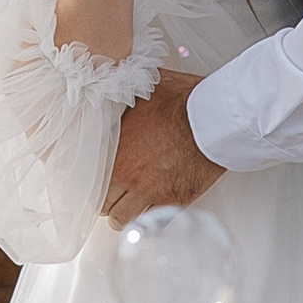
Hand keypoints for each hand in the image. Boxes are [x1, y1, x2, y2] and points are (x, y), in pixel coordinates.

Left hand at [103, 67, 221, 221]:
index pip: (87, 178)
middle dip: (107, 199)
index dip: (92, 180)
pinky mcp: (174, 202)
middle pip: (101, 204)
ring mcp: (150, 192)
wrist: (215, 118)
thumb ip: (120, 95)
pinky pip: (150, 223)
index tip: (98, 178)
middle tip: (115, 192)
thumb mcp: (142, 90)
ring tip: (131, 203)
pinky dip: (148, 219)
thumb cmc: (183, 101)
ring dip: (124, 212)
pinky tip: (151, 207)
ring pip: (122, 220)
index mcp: (114, 150)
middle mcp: (127, 175)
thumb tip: (110, 80)